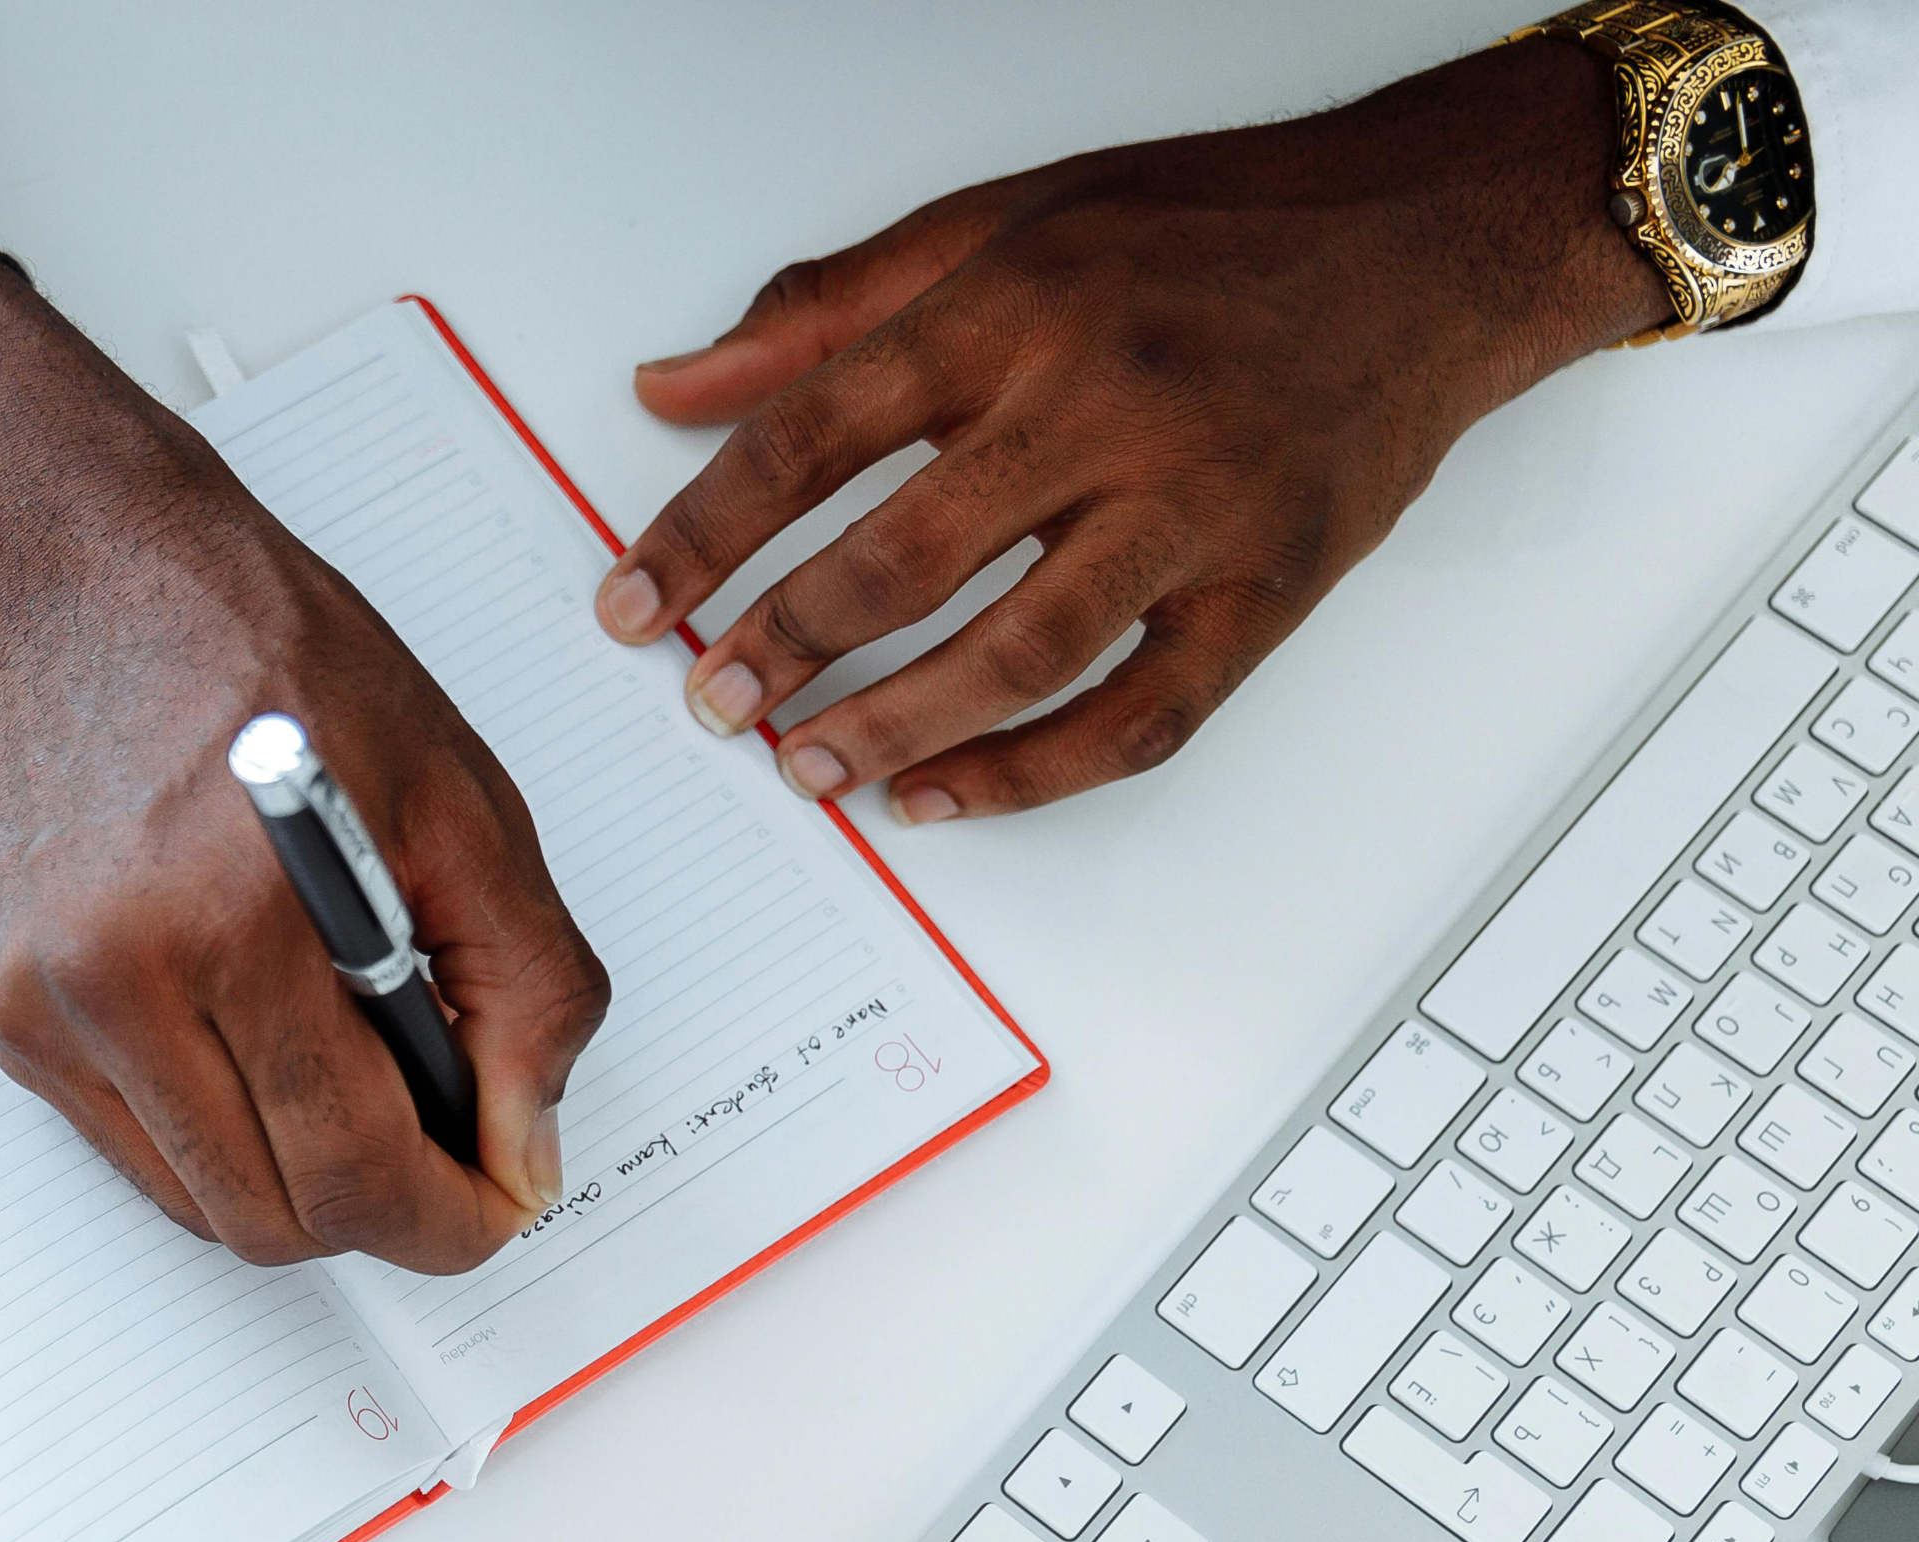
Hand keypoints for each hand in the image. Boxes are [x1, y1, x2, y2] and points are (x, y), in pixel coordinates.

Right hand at [0, 257, 609, 1272]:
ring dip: (303, 1182)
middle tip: (451, 1150)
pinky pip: (143, 1156)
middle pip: (274, 1218)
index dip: (448, 1220)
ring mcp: (46, 1013)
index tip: (497, 1203)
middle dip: (384, 1213)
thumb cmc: (256, 653)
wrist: (74, 581)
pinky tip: (266, 1041)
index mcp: (230, 917)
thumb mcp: (456, 795)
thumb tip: (525, 1149)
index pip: (352, 1167)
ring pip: (206, 1208)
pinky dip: (228, 1137)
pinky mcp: (11, 1021)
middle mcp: (113, 982)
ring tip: (359, 1076)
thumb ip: (525, 986)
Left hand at [594, 40, 1670, 822]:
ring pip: (1017, 653)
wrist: (1434, 239)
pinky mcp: (1267, 588)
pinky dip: (1028, 774)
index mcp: (1020, 305)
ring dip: (891, 727)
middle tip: (713, 703)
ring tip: (806, 766)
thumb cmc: (1216, 228)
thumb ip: (827, 310)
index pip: (815, 433)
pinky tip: (940, 796)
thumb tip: (675, 387)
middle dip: (784, 646)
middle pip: (905, 556)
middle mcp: (1107, 402)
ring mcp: (1198, 505)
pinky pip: (1138, 718)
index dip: (705, 532)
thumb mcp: (1005, 220)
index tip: (633, 603)